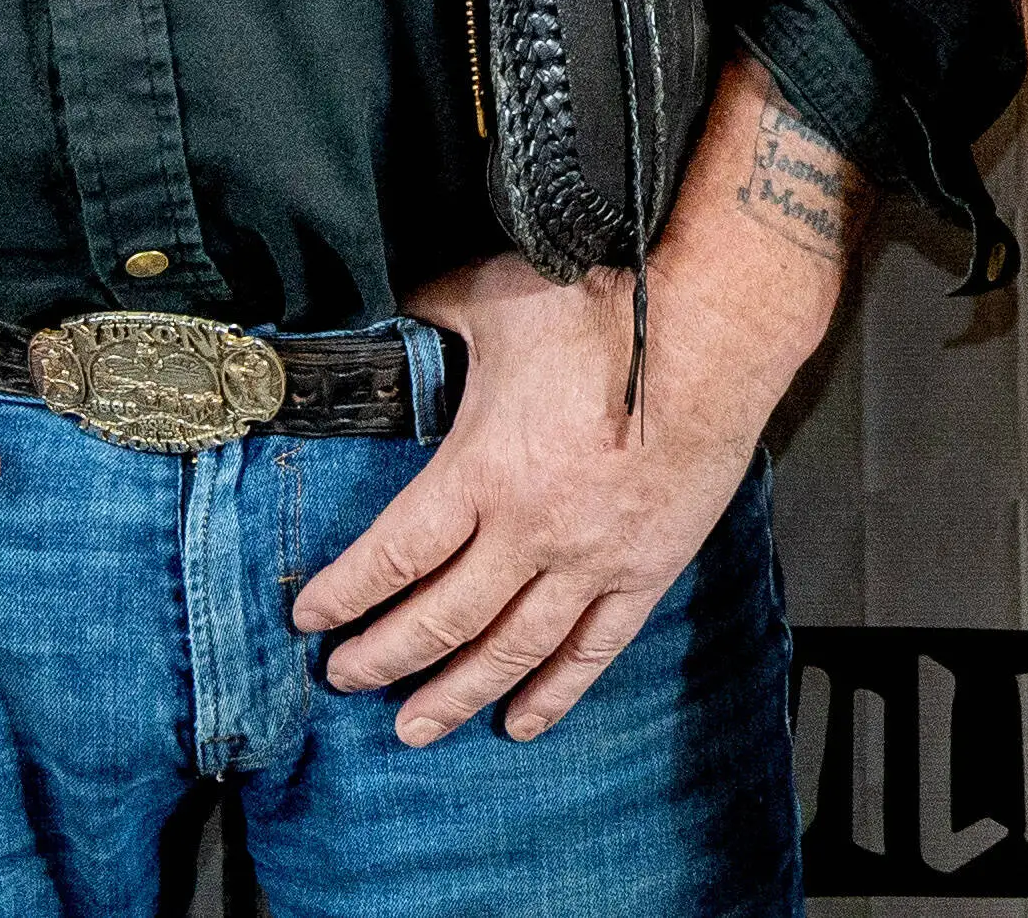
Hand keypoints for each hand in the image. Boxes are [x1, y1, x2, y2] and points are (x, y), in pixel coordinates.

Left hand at [292, 248, 810, 742]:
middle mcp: (530, 532)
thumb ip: (434, 310)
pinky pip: (594, 648)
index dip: (345, 594)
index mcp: (484, 472)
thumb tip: (389, 304)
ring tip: (412, 729)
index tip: (311, 620)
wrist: (717, 328)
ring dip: (456, 694)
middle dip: (383, 656)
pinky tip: (522, 723)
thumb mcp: (497, 298)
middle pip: (441, 619)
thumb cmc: (606, 308)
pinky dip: (555, 692)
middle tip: (345, 679)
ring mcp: (591, 560)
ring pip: (511, 650)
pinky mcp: (646, 569)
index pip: (394, 556)